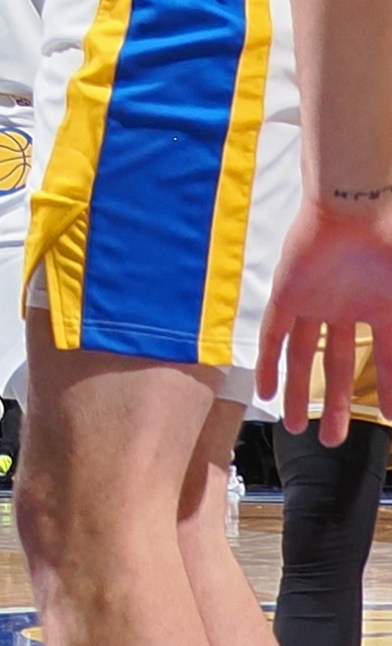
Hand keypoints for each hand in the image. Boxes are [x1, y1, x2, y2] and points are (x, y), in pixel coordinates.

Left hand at [258, 193, 391, 440]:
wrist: (353, 205)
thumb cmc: (388, 246)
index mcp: (380, 307)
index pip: (385, 359)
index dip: (388, 389)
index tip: (388, 417)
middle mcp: (345, 307)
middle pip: (337, 365)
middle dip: (335, 404)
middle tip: (333, 441)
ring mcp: (315, 300)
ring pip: (303, 356)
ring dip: (298, 391)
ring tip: (296, 427)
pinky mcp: (288, 290)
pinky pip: (274, 333)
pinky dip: (270, 362)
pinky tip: (266, 391)